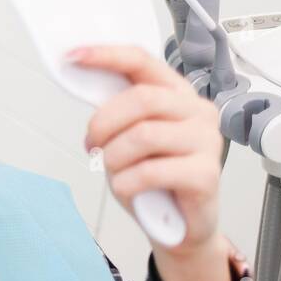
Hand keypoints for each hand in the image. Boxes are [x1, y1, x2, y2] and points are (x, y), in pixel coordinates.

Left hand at [72, 45, 223, 256]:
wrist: (178, 224)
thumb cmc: (152, 175)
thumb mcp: (127, 135)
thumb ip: (116, 108)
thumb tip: (83, 78)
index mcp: (176, 93)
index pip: (142, 61)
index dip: (106, 55)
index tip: (72, 56)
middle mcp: (197, 111)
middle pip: (141, 99)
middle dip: (103, 123)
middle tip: (91, 145)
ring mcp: (207, 141)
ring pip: (143, 136)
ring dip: (113, 156)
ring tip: (113, 169)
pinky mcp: (206, 174)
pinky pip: (150, 172)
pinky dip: (126, 183)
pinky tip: (127, 188)